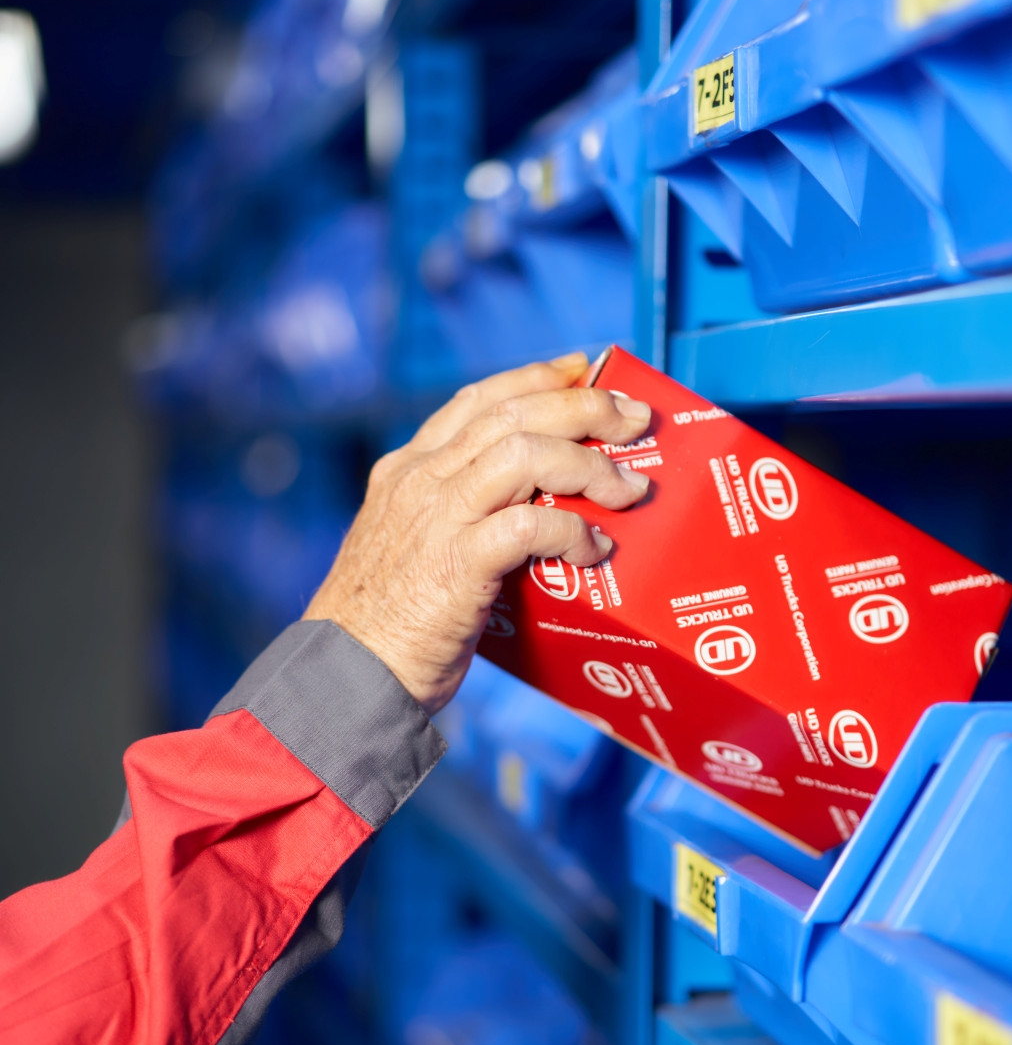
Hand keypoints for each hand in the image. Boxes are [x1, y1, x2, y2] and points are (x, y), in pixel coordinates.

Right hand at [304, 353, 651, 712]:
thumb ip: (455, 519)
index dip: (536, 377)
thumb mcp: (411, 549)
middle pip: (514, 414)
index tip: (579, 369)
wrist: (346, 675)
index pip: (478, 400)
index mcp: (407, 472)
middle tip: (633, 417)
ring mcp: (437, 519)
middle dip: (584, 406)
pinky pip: (530, 525)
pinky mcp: (457, 563)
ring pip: (526, 454)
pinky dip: (573, 532)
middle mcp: (420, 482)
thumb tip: (530, 513)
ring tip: (628, 489)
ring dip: (589, 465)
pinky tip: (595, 549)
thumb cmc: (388, 626)